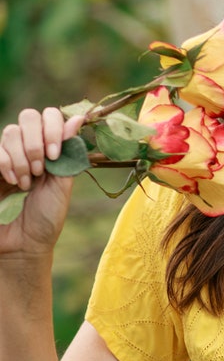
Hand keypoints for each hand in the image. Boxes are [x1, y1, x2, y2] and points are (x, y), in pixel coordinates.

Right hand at [0, 108, 84, 257]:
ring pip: (11, 131)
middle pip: (28, 116)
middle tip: (40, 170)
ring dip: (22, 158)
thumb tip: (80, 117)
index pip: (49, 116)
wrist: (25, 244)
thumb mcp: (63, 184)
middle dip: (36, 142)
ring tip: (27, 183)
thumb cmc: (46, 217)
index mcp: (49, 149)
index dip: (53, 128)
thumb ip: (68, 152)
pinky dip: (6, 164)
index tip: (55, 155)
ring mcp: (6, 155)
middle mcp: (27, 147)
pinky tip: (13, 182)